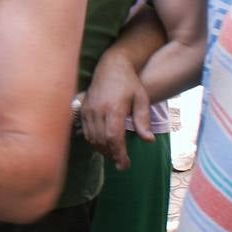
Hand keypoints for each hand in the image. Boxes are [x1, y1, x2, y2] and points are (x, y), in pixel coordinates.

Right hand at [80, 54, 152, 170]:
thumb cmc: (130, 83)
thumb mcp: (142, 99)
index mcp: (114, 108)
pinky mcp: (82, 110)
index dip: (119, 154)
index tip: (125, 165)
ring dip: (103, 150)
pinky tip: (104, 145)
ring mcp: (88, 110)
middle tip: (122, 164)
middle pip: (102, 141)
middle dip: (112, 155)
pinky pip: (86, 132)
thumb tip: (148, 140)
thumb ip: (143, 120)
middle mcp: (98, 110)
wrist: (111, 66)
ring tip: (114, 156)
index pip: (114, 137)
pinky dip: (94, 142)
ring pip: (92, 138)